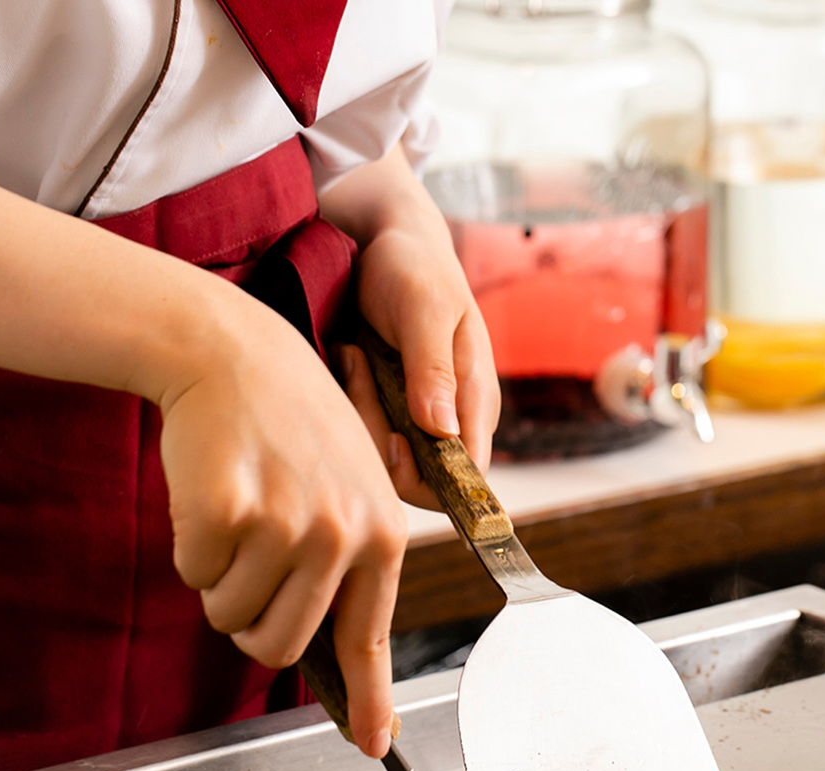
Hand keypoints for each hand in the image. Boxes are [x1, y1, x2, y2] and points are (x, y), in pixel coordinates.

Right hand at [156, 300, 406, 759]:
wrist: (235, 354)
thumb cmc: (291, 426)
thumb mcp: (351, 485)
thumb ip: (351, 563)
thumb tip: (339, 655)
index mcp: (382, 533)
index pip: (368, 639)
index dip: (369, 700)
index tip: (375, 746)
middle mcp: (341, 534)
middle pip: (277, 643)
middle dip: (249, 620)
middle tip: (247, 565)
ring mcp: (286, 524)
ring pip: (229, 612)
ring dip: (219, 580)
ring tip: (237, 514)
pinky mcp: (227, 511)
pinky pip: (193, 572)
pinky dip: (190, 546)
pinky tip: (211, 492)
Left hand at [318, 149, 496, 504]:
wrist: (384, 240)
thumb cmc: (415, 267)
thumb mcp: (426, 308)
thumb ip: (434, 369)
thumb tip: (442, 432)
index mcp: (476, 400)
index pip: (469, 474)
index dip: (432, 476)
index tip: (392, 438)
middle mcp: (450, 416)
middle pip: (420, 474)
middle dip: (380, 437)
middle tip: (360, 373)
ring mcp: (417, 414)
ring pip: (385, 456)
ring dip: (361, 412)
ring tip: (354, 355)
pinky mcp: (387, 407)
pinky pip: (364, 431)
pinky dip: (350, 401)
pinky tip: (348, 357)